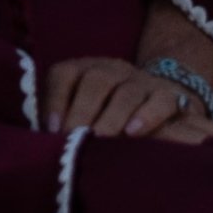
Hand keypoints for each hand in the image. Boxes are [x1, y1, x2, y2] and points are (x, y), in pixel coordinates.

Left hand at [43, 56, 212, 141]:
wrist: (159, 100)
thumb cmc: (106, 115)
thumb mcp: (82, 112)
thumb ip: (63, 121)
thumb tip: (44, 143)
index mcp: (85, 70)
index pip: (65, 73)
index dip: (55, 98)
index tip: (51, 129)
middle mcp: (112, 69)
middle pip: (96, 80)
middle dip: (82, 111)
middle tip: (75, 140)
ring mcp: (141, 81)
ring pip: (126, 92)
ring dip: (111, 117)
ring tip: (100, 140)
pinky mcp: (168, 95)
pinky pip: (160, 100)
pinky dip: (147, 115)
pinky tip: (133, 133)